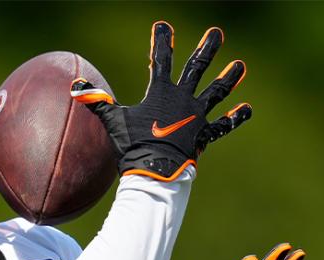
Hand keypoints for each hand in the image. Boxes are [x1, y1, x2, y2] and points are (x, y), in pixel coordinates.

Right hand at [70, 21, 250, 180]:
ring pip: (216, 92)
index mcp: (161, 92)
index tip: (164, 25)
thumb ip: (98, 103)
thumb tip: (76, 88)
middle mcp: (183, 99)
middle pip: (196, 67)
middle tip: (216, 33)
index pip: (161, 59)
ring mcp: (197, 116)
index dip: (162, 41)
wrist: (155, 170)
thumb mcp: (114, 121)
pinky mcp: (204, 135)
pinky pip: (223, 126)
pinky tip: (247, 109)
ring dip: (229, 78)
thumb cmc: (133, 145)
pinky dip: (235, 118)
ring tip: (240, 65)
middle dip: (207, 48)